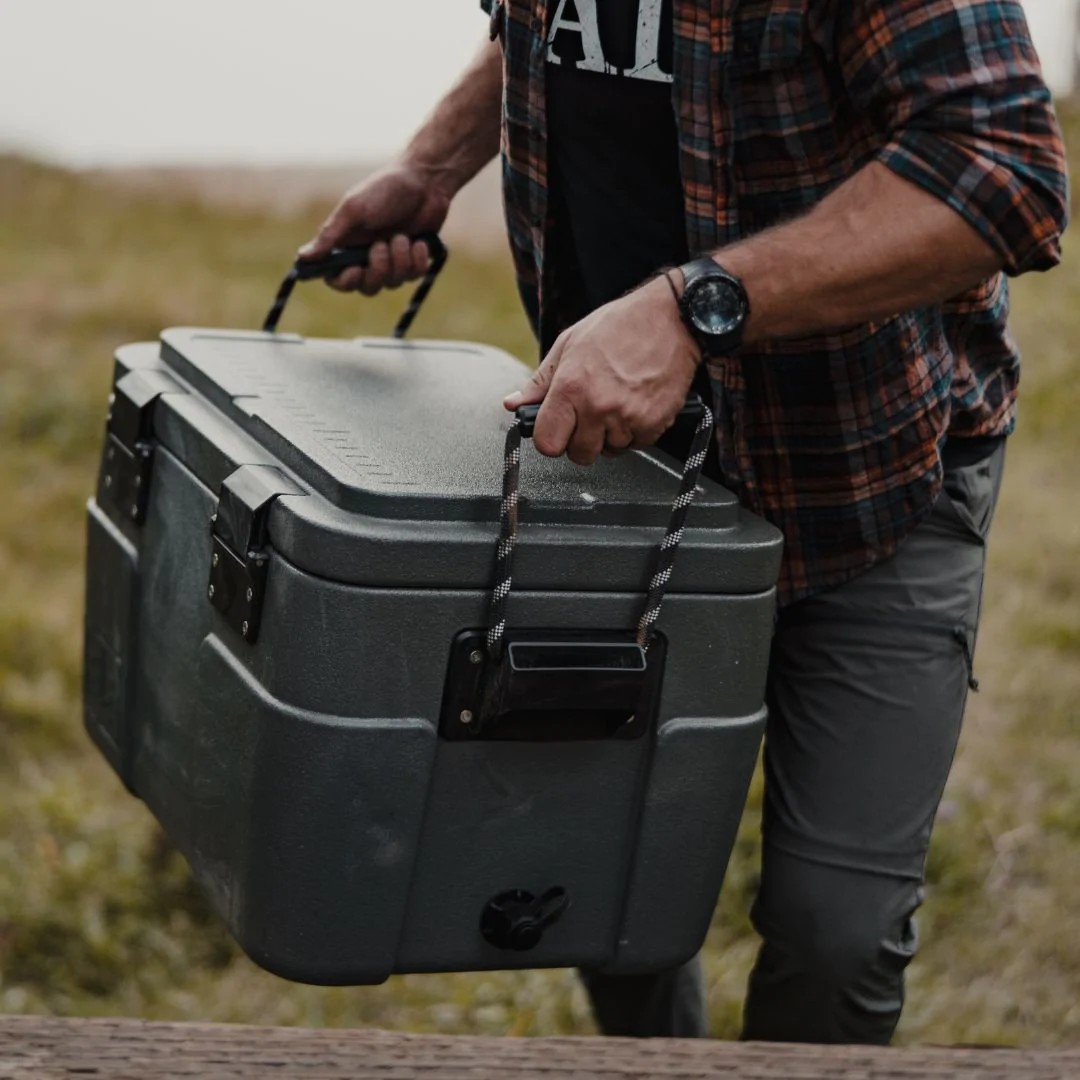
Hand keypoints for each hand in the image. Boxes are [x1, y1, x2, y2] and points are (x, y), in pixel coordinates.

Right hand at [297, 163, 450, 294]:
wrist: (425, 181)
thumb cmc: (385, 190)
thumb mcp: (353, 210)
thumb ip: (329, 235)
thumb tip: (301, 257)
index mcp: (347, 244)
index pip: (337, 279)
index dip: (345, 281)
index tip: (356, 270)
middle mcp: (367, 256)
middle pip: (367, 287)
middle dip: (378, 270)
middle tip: (383, 245)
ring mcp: (392, 260)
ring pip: (392, 283)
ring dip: (399, 260)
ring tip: (403, 236)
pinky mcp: (413, 260)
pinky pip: (413, 276)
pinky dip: (418, 260)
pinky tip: (419, 242)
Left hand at [503, 276, 700, 465]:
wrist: (672, 319)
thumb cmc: (620, 326)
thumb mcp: (569, 344)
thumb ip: (540, 381)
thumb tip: (514, 403)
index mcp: (571, 387)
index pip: (547, 443)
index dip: (550, 438)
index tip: (557, 429)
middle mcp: (598, 407)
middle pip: (578, 455)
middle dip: (580, 440)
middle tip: (589, 414)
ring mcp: (628, 418)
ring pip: (608, 451)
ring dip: (609, 435)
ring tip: (616, 403)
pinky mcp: (654, 424)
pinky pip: (634, 445)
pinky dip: (633, 432)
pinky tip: (635, 405)